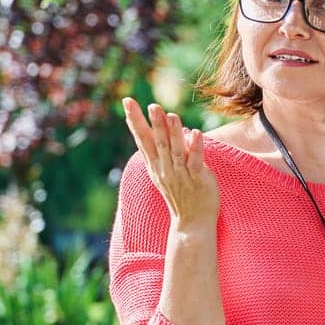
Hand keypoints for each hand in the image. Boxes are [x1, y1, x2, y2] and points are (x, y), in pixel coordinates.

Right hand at [123, 97, 218, 228]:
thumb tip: (177, 126)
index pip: (142, 139)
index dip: (135, 120)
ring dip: (173, 132)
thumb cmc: (182, 195)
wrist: (192, 223)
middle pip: (157, 142)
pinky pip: (195, 162)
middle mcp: (165, 168)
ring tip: (171, 114)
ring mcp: (180, 175)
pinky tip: (196, 133)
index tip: (127, 102)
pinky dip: (195, 147)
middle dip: (154, 123)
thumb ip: (172, 148)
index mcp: (155, 164)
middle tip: (151, 105)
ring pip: (175, 150)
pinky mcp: (197, 180)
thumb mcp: (171, 170)